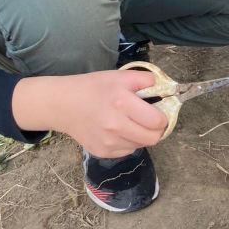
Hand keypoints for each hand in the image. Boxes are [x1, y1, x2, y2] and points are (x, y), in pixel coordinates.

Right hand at [12, 70, 168, 157]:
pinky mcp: (102, 152)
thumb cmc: (92, 88)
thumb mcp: (119, 76)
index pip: (157, 121)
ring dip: (141, 135)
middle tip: (149, 119)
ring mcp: (108, 142)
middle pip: (153, 138)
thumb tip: (165, 87)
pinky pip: (127, 150)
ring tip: (130, 122)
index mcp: (122, 103)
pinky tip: (118, 130)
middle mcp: (116, 126)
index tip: (159, 111)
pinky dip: (128, 142)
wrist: (62, 105)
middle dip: (156, 129)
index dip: (163, 117)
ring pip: (141, 145)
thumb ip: (144, 79)